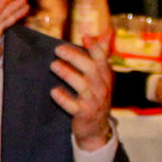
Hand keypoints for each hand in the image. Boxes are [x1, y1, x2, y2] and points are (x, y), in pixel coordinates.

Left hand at [51, 31, 116, 150]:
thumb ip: (101, 54)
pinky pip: (73, 106)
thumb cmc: (96, 97)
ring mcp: (94, 102)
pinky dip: (63, 98)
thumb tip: (107, 31)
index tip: (84, 36)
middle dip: (75, 57)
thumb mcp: (102, 76)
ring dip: (67, 74)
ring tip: (53, 65)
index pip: (102, 59)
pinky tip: (54, 92)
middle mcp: (102, 88)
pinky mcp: (84, 115)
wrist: (96, 129)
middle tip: (58, 49)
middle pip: (91, 69)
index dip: (95, 47)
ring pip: (82, 86)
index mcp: (105, 77)